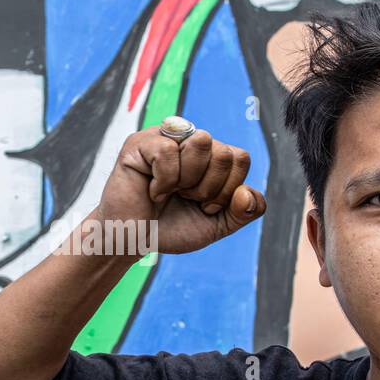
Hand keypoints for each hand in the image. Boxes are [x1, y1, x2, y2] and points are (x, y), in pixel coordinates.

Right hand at [97, 123, 265, 254]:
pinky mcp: (140, 142)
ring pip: (201, 142)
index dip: (227, 190)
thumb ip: (245, 211)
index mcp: (211, 156)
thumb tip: (246, 192)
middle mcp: (190, 141)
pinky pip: (168, 151)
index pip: (240, 158)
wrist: (134, 242)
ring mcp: (165, 138)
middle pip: (224, 152)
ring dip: (187, 180)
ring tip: (169, 191)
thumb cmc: (172, 228)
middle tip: (185, 198)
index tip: (204, 206)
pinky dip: (163, 180)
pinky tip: (151, 189)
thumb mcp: (218, 225)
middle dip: (208, 188)